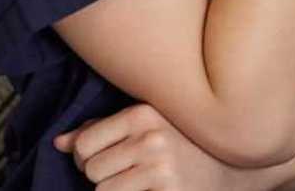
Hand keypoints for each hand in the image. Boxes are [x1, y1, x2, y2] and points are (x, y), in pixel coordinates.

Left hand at [54, 104, 254, 190]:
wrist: (235, 171)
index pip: (83, 144)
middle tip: (131, 174)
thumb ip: (104, 131)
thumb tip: (59, 143)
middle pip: (90, 169)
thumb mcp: (149, 129)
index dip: (88, 158)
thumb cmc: (185, 149)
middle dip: (103, 177)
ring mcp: (161, 166)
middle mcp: (152, 135)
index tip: (112, 160)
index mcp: (145, 112)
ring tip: (142, 185)